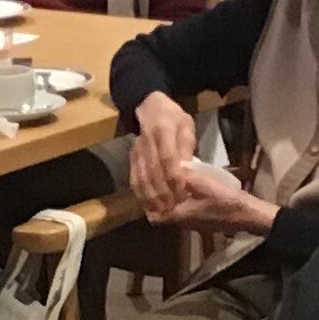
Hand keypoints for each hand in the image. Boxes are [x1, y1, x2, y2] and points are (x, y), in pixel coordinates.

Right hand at [130, 92, 198, 215]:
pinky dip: (140, 193)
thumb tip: (187, 168)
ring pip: (141, 176)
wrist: (150, 107)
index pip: (167, 157)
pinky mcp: (131, 158)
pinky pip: (134, 177)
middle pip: (153, 171)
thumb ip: (186, 145)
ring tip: (161, 212)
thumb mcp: (186, 126)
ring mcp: (136, 150)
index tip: (182, 192)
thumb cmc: (174, 118)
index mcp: (163, 130)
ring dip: (151, 196)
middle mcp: (146, 141)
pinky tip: (148, 206)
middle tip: (173, 209)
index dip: (174, 176)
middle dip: (163, 192)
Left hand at [156, 161, 276, 237]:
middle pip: (161, 215)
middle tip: (153, 184)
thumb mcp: (205, 184)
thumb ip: (186, 176)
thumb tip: (173, 164)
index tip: (145, 188)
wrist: (248, 215)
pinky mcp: (201, 220)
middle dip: (155, 202)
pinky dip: (178, 202)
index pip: (154, 215)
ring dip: (167, 201)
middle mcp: (183, 222)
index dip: (147, 204)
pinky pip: (182, 212)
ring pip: (171, 213)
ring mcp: (192, 222)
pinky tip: (184, 188)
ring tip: (166, 183)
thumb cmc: (226, 201)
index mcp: (180, 215)